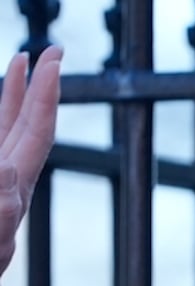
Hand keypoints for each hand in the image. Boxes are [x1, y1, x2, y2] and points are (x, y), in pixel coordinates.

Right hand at [0, 47, 61, 282]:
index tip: (52, 57)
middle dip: (35, 86)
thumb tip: (9, 173)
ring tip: (16, 66)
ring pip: (5, 135)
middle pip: (28, 126)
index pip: (35, 132)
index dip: (44, 93)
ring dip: (10, 99)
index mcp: (11, 189)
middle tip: (47, 49)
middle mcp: (8, 187)